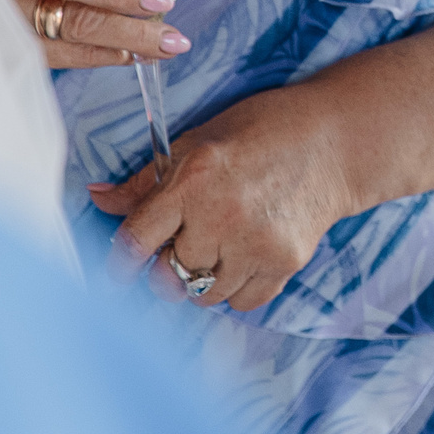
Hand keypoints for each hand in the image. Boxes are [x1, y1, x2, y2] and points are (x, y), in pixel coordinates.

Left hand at [91, 87, 354, 312]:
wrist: (336, 140)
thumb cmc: (261, 132)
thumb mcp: (198, 142)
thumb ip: (147, 181)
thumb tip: (98, 199)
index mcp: (193, 179)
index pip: (136, 240)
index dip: (120, 263)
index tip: (118, 272)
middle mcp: (221, 214)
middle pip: (168, 274)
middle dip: (168, 266)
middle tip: (183, 247)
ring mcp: (256, 242)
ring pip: (204, 295)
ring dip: (204, 280)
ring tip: (221, 247)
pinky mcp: (285, 262)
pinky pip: (242, 302)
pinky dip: (238, 289)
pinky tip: (246, 256)